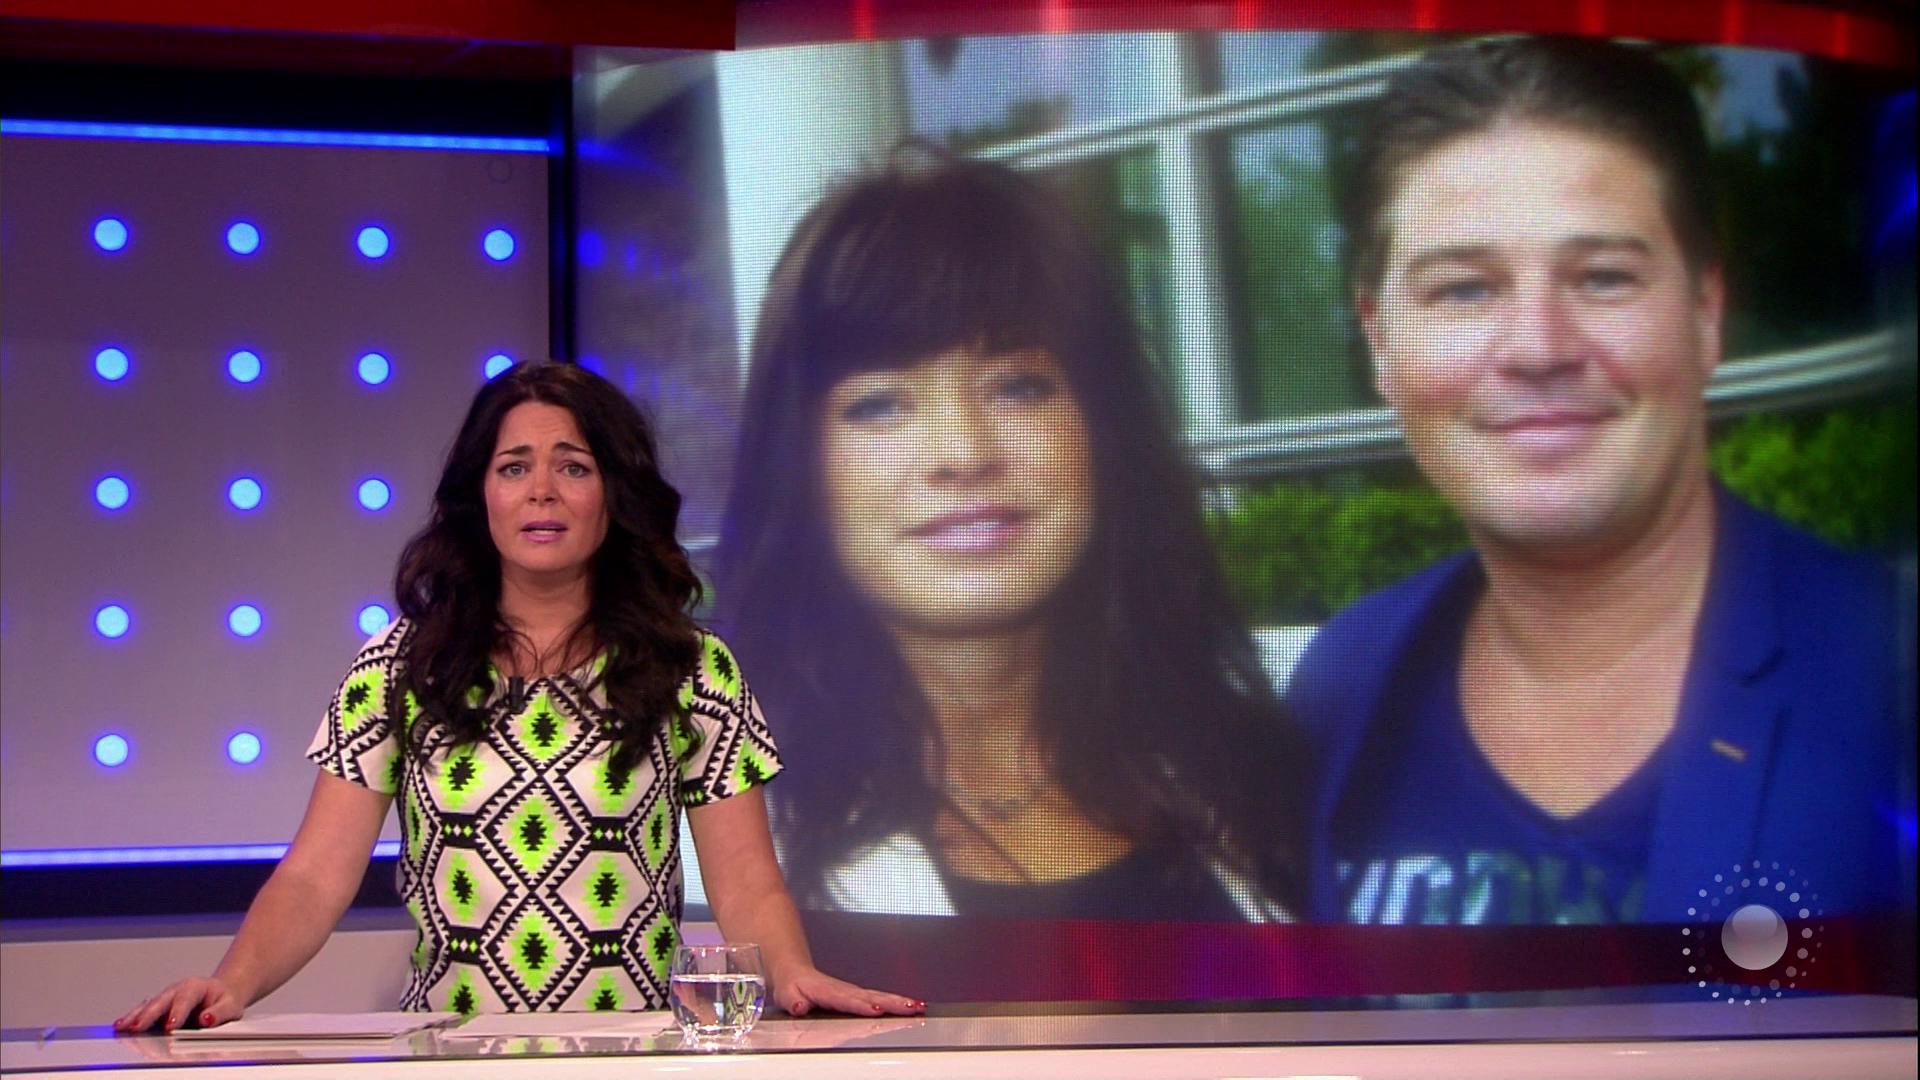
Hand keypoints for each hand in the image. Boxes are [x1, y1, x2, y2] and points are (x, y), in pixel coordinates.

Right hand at [114, 977, 244, 1033]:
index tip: (171, 1026)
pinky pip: (142, 1011)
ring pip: (147, 1006)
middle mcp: (176, 990)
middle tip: (138, 1028)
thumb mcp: (230, 1006)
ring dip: (134, 1017)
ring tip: (121, 1027)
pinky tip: (120, 1026)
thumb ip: (219, 1013)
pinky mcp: (158, 1007)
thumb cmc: (224, 1000)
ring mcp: (165, 998)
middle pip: (160, 1002)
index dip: (177, 1013)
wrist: (221, 994)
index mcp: (195, 987)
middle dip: (148, 1015)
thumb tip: (206, 1018)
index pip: (185, 999)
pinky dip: (131, 1018)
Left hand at [774, 966, 924, 1017]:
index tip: (876, 1010)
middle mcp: (845, 991)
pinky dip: (897, 1002)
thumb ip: (793, 1002)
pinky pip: (880, 998)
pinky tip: (911, 1006)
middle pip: (872, 997)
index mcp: (828, 992)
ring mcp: (854, 992)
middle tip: (911, 1008)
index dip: (861, 1006)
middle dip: (892, 1003)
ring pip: (880, 996)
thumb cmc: (793, 987)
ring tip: (918, 1006)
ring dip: (900, 1002)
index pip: (847, 1000)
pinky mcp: (859, 996)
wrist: (795, 973)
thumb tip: (800, 1007)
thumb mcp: (786, 995)